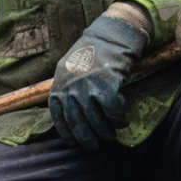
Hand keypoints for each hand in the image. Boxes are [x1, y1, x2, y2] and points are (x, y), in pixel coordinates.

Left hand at [49, 5, 150, 149]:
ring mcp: (88, 87)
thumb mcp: (69, 67)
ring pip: (95, 121)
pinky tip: (122, 121)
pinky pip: (112, 112)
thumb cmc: (92, 52)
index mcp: (59, 84)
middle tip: (94, 146)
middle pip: (77, 123)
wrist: (111, 34)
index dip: (66, 132)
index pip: (58, 116)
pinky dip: (118, 120)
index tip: (73, 142)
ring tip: (110, 136)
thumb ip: (66, 87)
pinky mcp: (107, 86)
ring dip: (104, 132)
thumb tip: (67, 110)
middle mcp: (71, 87)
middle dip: (86, 138)